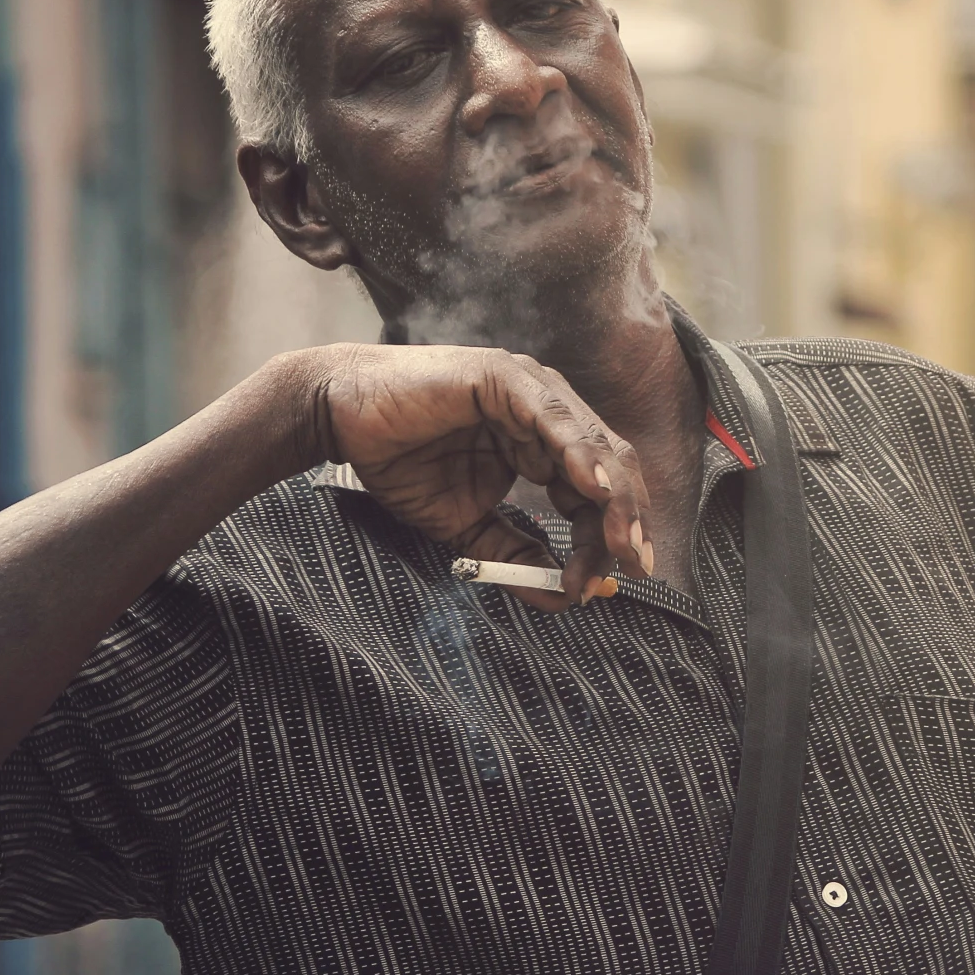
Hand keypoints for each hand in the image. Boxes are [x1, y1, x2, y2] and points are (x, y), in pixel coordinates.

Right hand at [294, 344, 655, 610]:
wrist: (342, 419)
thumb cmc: (401, 461)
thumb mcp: (466, 526)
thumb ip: (514, 555)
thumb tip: (563, 597)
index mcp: (543, 445)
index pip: (595, 492)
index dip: (607, 537)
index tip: (606, 582)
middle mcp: (547, 414)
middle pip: (608, 467)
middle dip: (625, 519)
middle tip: (633, 566)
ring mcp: (530, 390)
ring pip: (591, 444)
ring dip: (612, 495)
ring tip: (619, 540)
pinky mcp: (504, 377)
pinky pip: (552, 418)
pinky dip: (577, 452)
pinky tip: (592, 487)